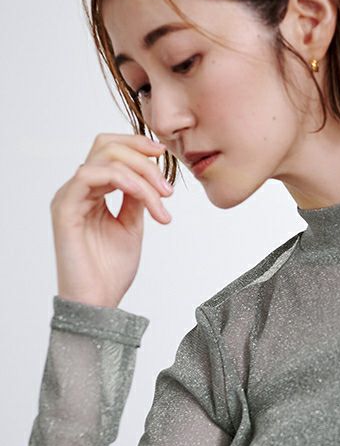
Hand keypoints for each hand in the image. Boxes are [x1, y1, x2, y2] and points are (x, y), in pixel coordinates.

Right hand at [50, 132, 173, 308]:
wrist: (99, 300)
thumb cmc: (111, 270)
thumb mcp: (132, 226)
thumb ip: (136, 198)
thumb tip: (149, 177)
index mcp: (92, 192)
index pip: (109, 151)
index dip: (137, 146)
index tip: (164, 154)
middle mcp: (77, 190)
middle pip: (106, 146)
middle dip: (143, 158)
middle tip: (168, 187)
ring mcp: (69, 197)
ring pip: (103, 158)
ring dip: (141, 174)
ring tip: (162, 201)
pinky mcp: (65, 208)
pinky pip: (90, 176)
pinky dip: (124, 181)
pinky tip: (144, 198)